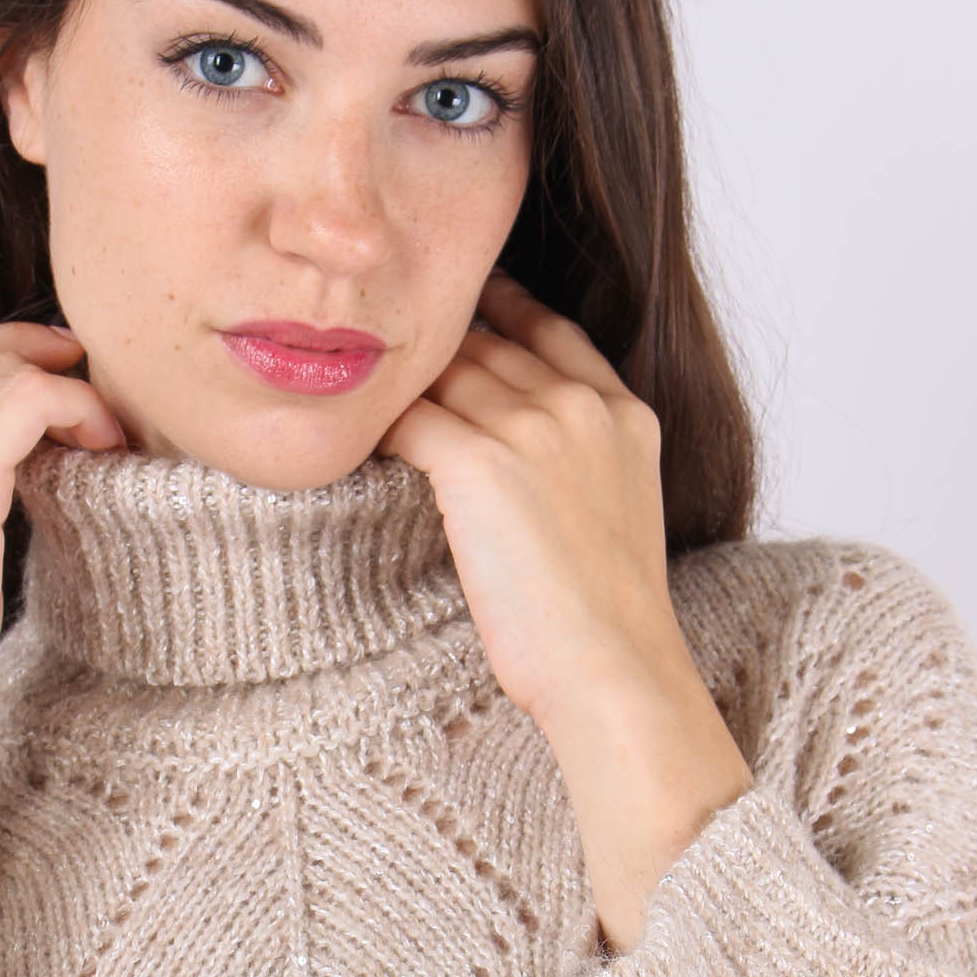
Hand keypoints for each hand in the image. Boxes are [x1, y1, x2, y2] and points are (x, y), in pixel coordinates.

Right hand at [0, 323, 125, 756]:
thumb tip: (19, 470)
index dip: (1, 348)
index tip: (58, 364)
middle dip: (43, 360)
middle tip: (99, 386)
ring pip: (7, 373)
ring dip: (70, 390)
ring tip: (109, 431)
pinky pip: (31, 399)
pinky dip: (77, 407)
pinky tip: (104, 443)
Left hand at [377, 270, 752, 949]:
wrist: (613, 672)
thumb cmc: (608, 628)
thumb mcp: (620, 519)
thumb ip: (581, 468)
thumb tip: (522, 472)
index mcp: (624, 415)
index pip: (550, 327)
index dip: (500, 309)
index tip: (462, 304)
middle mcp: (579, 405)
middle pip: (484, 343)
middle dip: (433, 352)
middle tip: (380, 355)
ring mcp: (531, 427)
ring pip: (440, 374)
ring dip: (398, 389)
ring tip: (352, 395)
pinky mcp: (478, 463)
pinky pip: (405, 419)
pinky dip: (377, 431)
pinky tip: (352, 445)